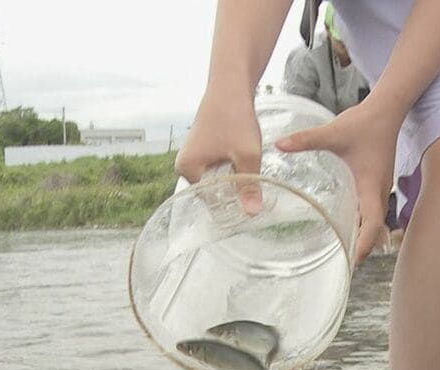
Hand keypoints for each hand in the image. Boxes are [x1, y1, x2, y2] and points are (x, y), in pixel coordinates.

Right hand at [175, 89, 263, 213]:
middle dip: (232, 195)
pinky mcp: (203, 150)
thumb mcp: (247, 155)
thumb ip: (249, 185)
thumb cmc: (235, 118)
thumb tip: (252, 213)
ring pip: (217, 180)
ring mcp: (193, 157)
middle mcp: (184, 165)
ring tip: (251, 179)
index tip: (252, 206)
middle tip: (255, 194)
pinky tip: (245, 167)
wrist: (230, 85)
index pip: (209, 201)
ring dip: (234, 182)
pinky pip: (217, 170)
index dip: (231, 206)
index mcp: (187, 169)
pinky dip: (232, 171)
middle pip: (212, 193)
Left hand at [275, 100, 401, 266]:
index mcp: (370, 185)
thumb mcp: (332, 132)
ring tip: (345, 252)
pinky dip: (364, 223)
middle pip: (376, 230)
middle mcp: (379, 191)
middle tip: (345, 265)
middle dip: (363, 248)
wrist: (387, 110)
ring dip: (364, 237)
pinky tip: (348, 226)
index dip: (364, 244)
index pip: (372, 223)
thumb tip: (278, 144)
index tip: (353, 260)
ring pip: (376, 221)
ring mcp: (380, 188)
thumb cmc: (363, 123)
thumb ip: (305, 140)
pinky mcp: (377, 183)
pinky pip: (373, 210)